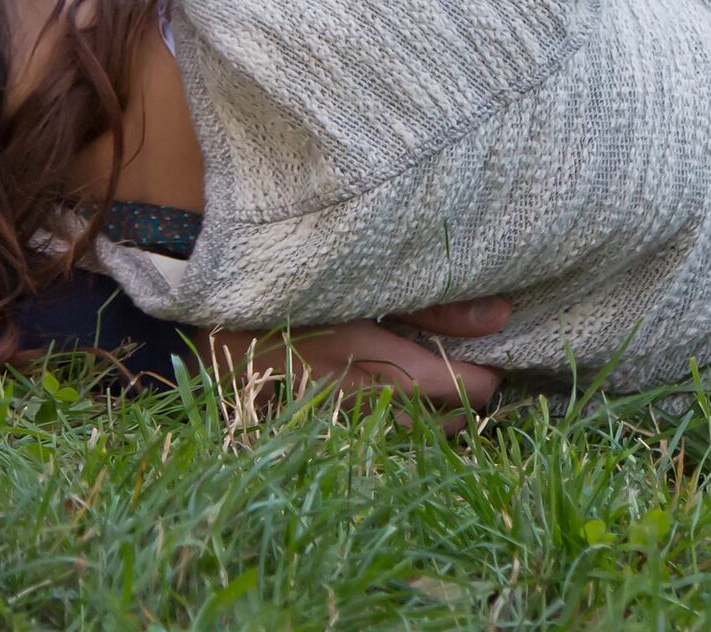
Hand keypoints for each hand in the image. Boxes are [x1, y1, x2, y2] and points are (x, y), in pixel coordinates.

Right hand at [201, 296, 510, 414]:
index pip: (441, 386)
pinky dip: (374, 434)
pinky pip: (344, 439)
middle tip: (477, 394)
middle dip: (454, 417)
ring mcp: (309, 413)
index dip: (477, 383)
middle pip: (418, 427)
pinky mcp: (288, 420)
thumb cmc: (298, 269)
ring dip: (419, 431)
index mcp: (360, 352)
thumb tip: (499, 317)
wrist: (210, 286)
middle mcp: (336, 393)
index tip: (496, 371)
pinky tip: (390, 420)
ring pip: (381, 441)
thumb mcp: (366, 275)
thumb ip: (430, 301)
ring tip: (446, 414)